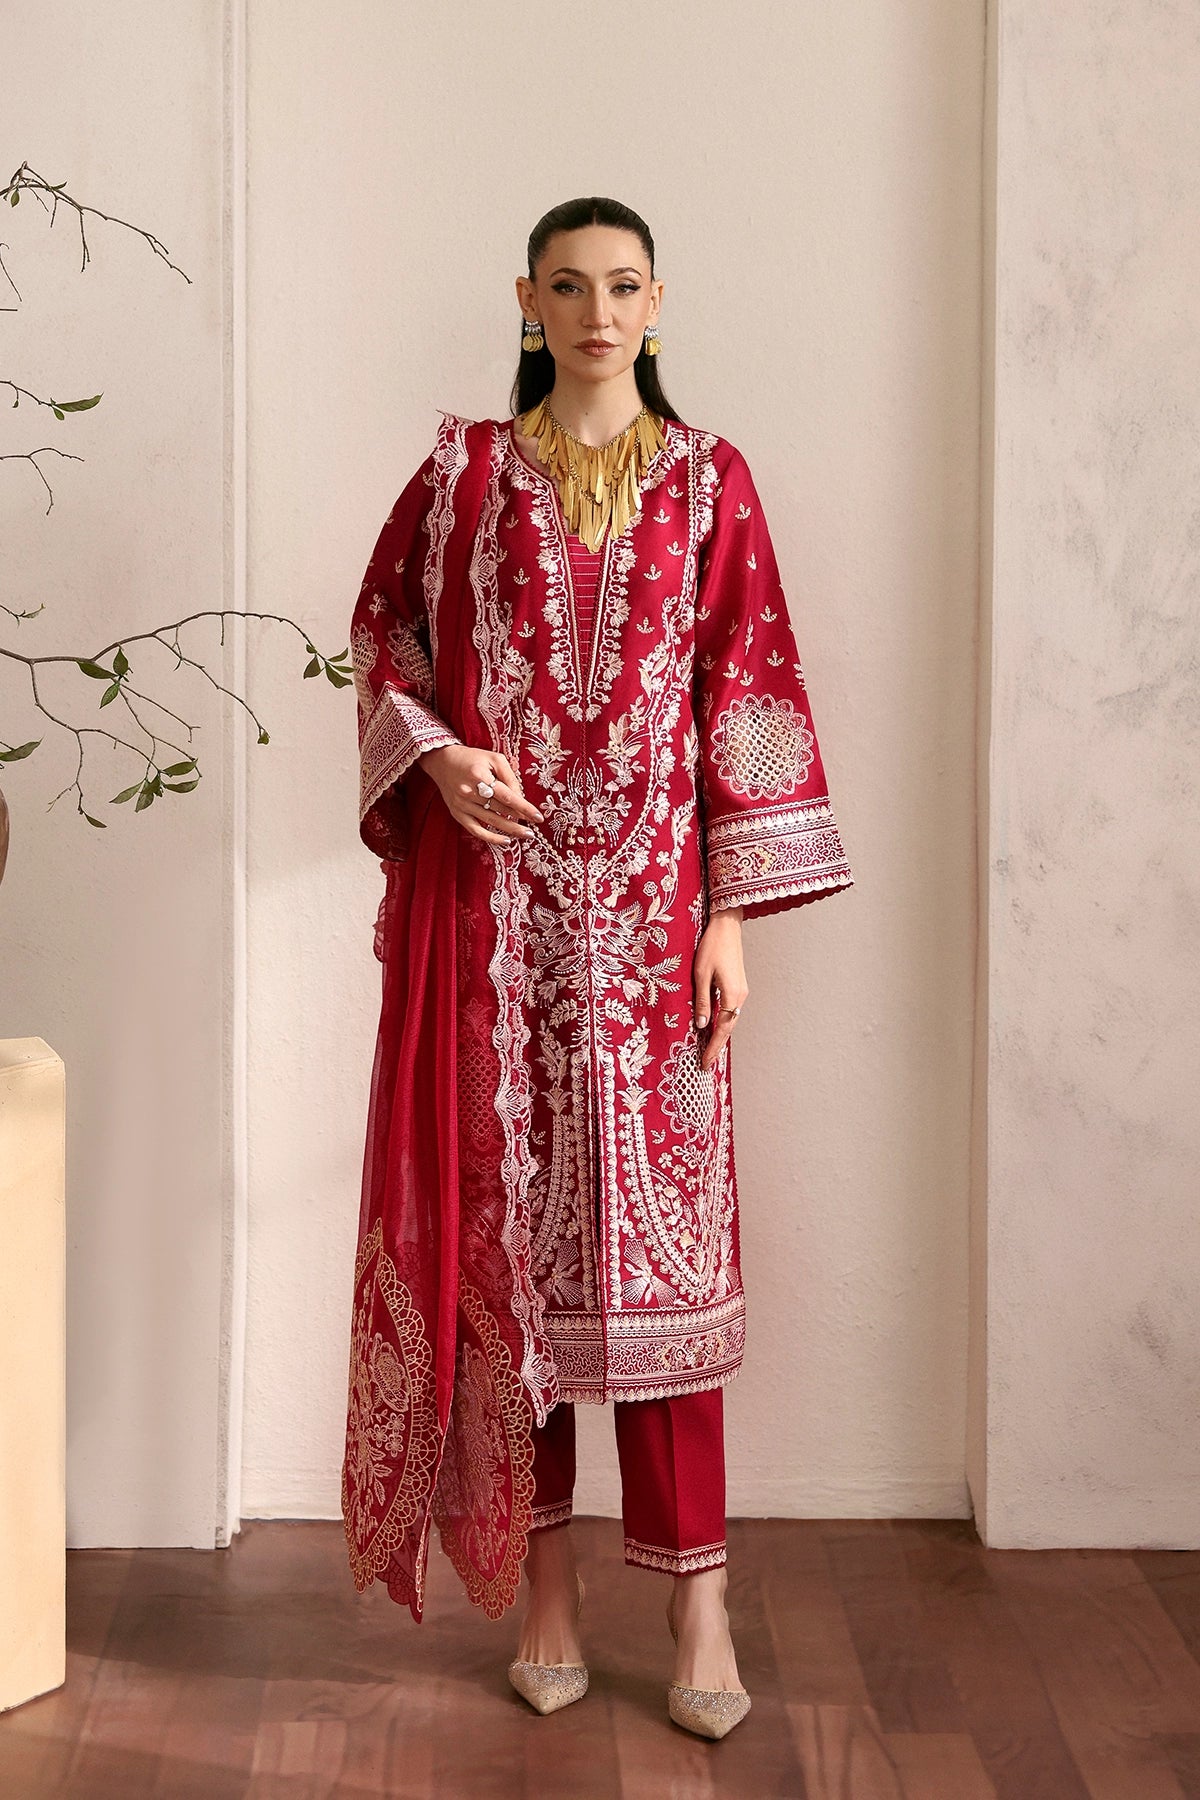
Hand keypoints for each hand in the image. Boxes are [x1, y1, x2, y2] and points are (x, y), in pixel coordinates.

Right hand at [418, 744, 544, 844]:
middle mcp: (469, 791)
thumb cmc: (473, 758)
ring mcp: (462, 804)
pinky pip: (475, 830)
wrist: (442, 761)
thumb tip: (521, 798)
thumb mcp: (494, 759)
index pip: (507, 796)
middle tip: (535, 829)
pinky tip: (506, 841)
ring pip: (490, 821)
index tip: (538, 817)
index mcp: (480, 776)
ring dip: (510, 830)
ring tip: (526, 834)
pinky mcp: (457, 813)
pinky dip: (491, 838)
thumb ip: (509, 777)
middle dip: (520, 820)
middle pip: (500, 809)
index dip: (524, 808)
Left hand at [692, 906, 746, 1070]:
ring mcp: (741, 991)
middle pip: (728, 1028)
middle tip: (705, 1064)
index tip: (704, 1064)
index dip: (712, 1048)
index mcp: (732, 996)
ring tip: (707, 1050)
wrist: (726, 926)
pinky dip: (722, 1023)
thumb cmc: (712, 947)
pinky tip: (713, 1027)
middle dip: (716, 1046)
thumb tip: (701, 1026)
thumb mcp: (701, 975)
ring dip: (719, 1036)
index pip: (722, 1030)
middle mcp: (740, 997)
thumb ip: (702, 1001)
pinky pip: (730, 1011)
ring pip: (730, 1020)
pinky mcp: (738, 986)